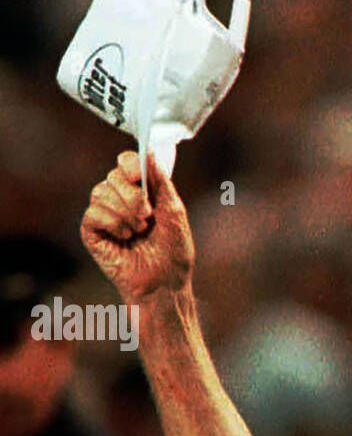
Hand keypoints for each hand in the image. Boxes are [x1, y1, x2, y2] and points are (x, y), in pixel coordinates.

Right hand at [80, 150, 194, 302]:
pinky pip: (93, 213)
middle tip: (147, 216)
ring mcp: (104, 214)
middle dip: (132, 195)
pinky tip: (124, 238)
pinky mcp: (92, 231)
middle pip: (113, 176)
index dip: (130, 164)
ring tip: (139, 231)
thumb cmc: (173, 251)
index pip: (126, 162)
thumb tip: (148, 150)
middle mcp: (120, 198)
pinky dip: (112, 223)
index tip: (140, 176)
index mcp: (141, 190)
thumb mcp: (174, 211)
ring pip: (100, 192)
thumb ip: (161, 180)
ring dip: (124, 213)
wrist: (165, 284)